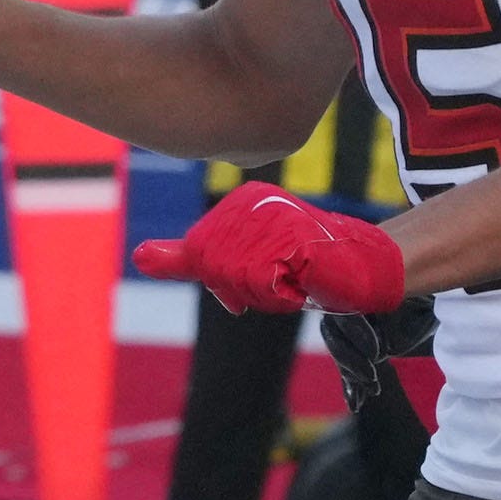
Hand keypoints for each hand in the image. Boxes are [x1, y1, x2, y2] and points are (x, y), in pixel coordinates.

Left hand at [134, 183, 410, 315]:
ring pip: (238, 280)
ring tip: (294, 276)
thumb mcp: (237, 259)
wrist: (363, 266)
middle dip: (244, 289)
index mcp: (239, 204)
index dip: (228, 280)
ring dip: (265, 293)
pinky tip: (303, 280)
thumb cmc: (300, 264)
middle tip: (281, 276)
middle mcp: (255, 204)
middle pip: (216, 271)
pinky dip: (281, 295)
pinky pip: (263, 284)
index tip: (264, 270)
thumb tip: (137, 257)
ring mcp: (276, 219)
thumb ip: (186, 258)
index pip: (202, 259)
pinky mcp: (296, 239)